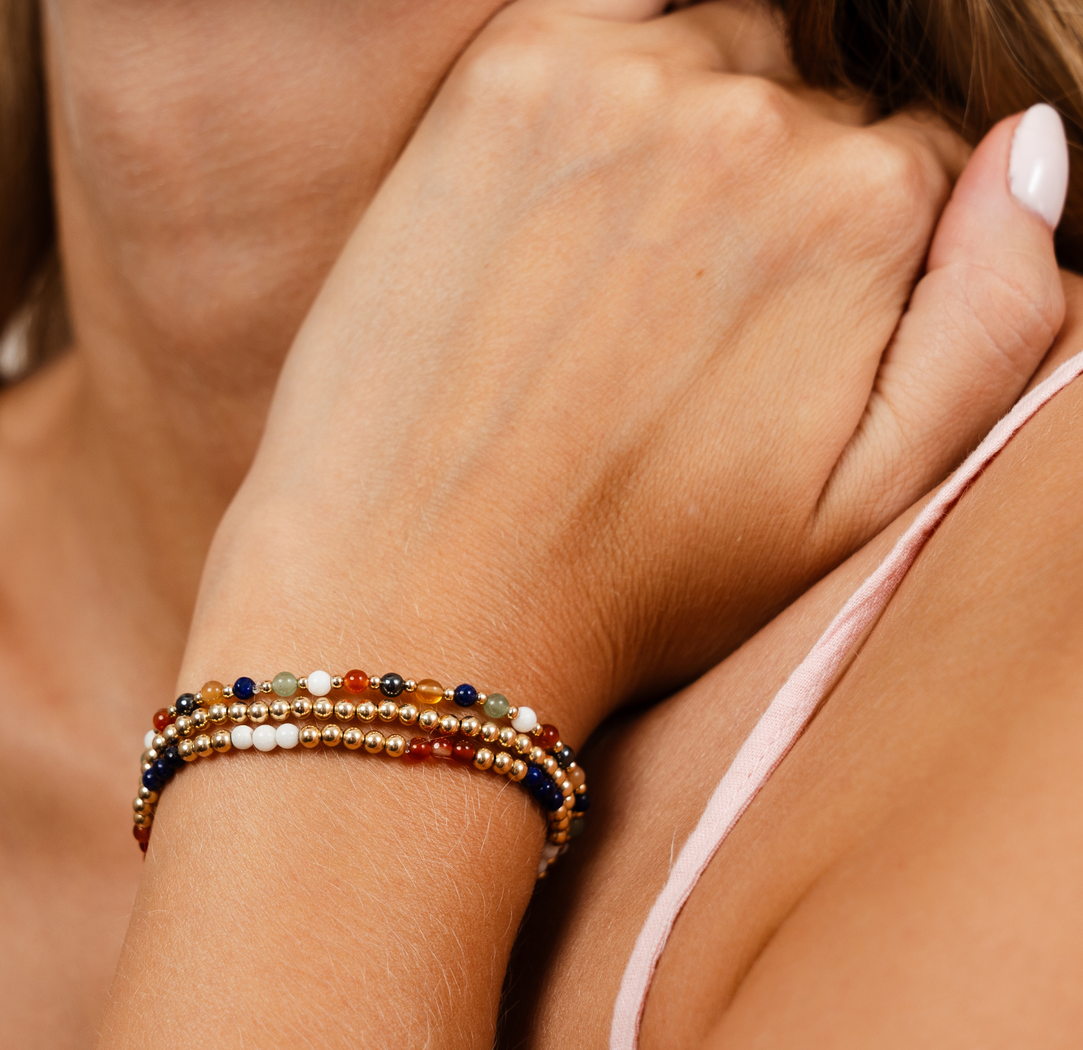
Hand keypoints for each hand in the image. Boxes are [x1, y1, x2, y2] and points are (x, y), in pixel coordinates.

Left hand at [185, 0, 1063, 741]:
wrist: (426, 593)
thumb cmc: (640, 576)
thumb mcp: (862, 506)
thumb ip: (991, 326)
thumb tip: (1035, 156)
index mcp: (864, 214)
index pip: (906, 168)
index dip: (846, 254)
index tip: (761, 338)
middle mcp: (755, 123)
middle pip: (806, 104)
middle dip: (765, 192)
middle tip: (675, 319)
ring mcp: (618, 88)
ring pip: (708, 52)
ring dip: (682, 133)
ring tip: (609, 273)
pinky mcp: (501, 82)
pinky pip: (603, 14)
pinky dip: (608, 68)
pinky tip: (572, 183)